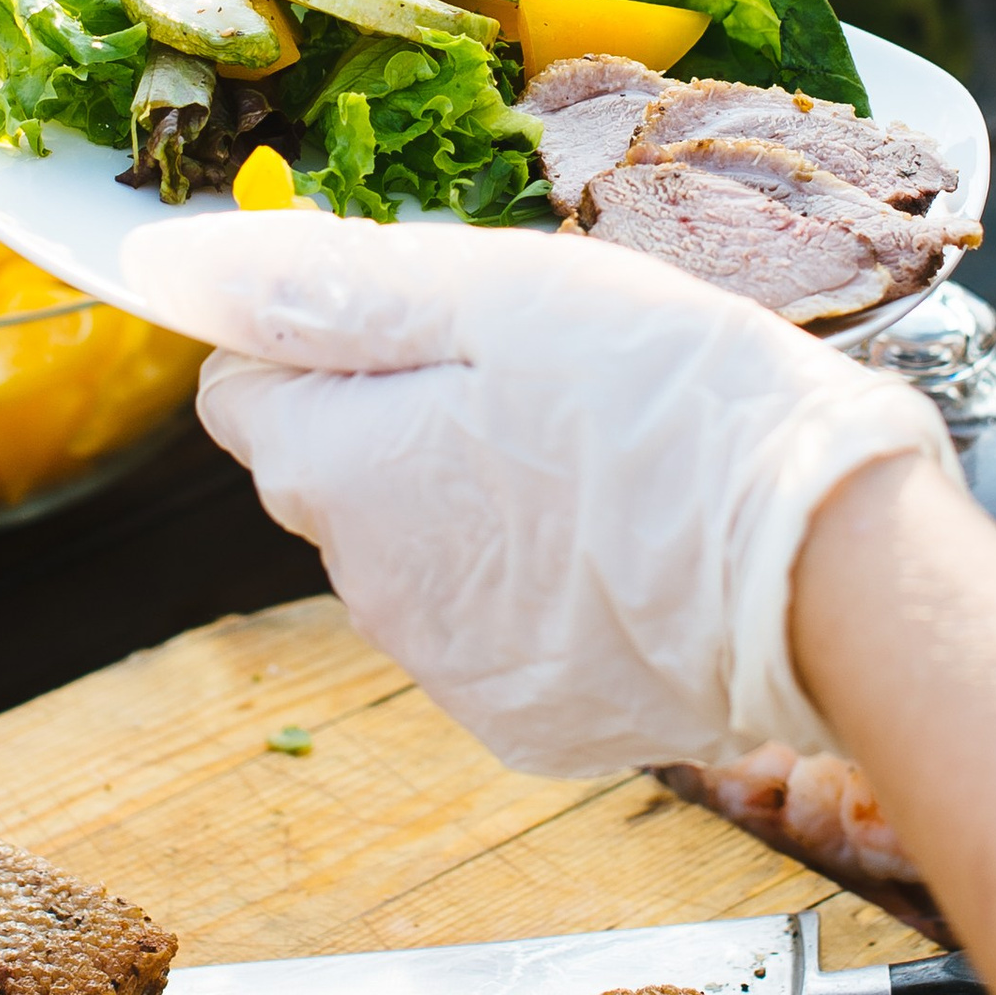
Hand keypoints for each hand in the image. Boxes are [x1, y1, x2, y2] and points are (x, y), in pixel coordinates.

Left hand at [120, 207, 955, 777]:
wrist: (824, 569)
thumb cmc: (666, 402)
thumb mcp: (494, 294)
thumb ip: (326, 286)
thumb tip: (171, 268)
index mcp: (337, 470)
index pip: (247, 397)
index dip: (328, 344)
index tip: (430, 326)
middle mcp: (364, 588)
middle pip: (338, 480)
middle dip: (408, 428)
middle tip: (542, 384)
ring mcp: (447, 671)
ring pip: (420, 558)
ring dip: (476, 508)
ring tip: (603, 465)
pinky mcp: (528, 726)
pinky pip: (496, 636)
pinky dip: (540, 592)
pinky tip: (627, 549)